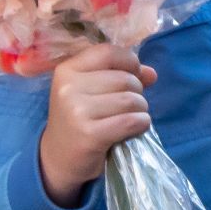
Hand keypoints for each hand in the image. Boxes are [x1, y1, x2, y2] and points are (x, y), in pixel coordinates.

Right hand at [38, 45, 157, 205]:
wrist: (59, 158)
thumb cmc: (82, 119)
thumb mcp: (94, 91)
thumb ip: (122, 75)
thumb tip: (151, 74)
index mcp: (67, 70)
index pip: (110, 52)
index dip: (130, 63)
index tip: (132, 76)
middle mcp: (68, 87)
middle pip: (126, 79)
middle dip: (136, 93)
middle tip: (123, 108)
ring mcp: (76, 111)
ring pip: (132, 100)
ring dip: (139, 111)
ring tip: (124, 120)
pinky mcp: (89, 134)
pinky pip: (132, 121)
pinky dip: (140, 125)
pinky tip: (129, 131)